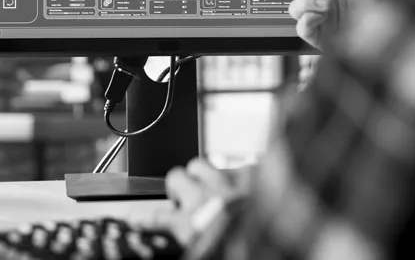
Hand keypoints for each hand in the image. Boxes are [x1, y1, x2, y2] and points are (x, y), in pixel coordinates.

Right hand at [130, 159, 248, 245]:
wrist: (270, 251)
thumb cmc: (233, 253)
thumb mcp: (200, 253)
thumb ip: (187, 242)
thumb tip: (182, 239)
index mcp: (188, 225)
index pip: (157, 217)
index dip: (148, 219)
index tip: (143, 220)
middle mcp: (202, 199)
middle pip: (176, 177)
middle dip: (177, 186)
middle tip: (182, 197)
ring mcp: (224, 186)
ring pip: (200, 164)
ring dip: (201, 173)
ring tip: (204, 184)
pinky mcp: (248, 180)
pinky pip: (237, 167)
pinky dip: (237, 175)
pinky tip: (239, 183)